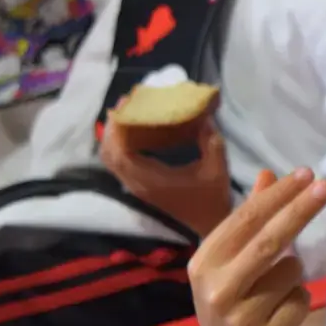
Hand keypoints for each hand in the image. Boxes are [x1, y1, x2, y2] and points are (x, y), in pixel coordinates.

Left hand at [100, 111, 231, 235]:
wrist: (210, 223)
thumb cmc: (212, 197)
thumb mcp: (217, 168)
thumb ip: (210, 140)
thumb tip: (203, 116)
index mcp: (150, 180)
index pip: (120, 153)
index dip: (117, 128)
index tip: (126, 105)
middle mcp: (136, 183)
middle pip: (108, 154)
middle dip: (112, 127)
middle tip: (126, 103)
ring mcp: (136, 186)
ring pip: (110, 158)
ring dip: (114, 135)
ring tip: (127, 112)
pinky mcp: (139, 185)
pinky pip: (119, 162)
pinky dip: (119, 144)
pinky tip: (133, 128)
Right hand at [187, 168, 325, 325]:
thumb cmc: (237, 296)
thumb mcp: (234, 258)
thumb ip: (250, 218)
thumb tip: (268, 174)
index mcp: (204, 263)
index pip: (245, 219)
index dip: (278, 195)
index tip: (307, 174)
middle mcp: (216, 290)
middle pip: (268, 241)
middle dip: (300, 210)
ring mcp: (238, 319)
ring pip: (291, 272)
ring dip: (296, 273)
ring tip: (277, 290)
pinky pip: (300, 301)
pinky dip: (299, 300)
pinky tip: (281, 313)